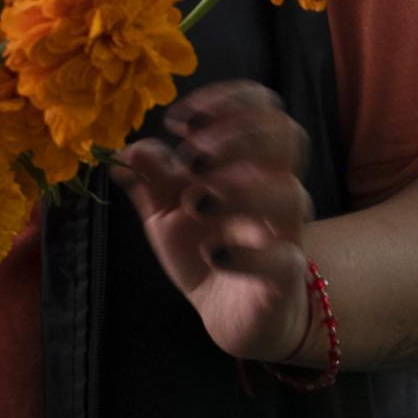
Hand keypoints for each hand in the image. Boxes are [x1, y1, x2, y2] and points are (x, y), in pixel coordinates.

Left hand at [110, 81, 317, 364]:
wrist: (231, 315)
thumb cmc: (206, 251)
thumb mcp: (167, 213)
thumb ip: (151, 180)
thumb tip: (127, 149)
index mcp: (250, 164)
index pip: (263, 111)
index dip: (228, 101)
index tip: (179, 121)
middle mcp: (274, 190)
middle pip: (287, 138)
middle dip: (237, 134)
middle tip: (192, 154)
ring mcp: (284, 233)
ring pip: (290, 194)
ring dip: (240, 188)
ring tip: (196, 202)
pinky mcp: (284, 279)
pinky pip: (283, 260)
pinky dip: (247, 254)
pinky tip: (212, 253)